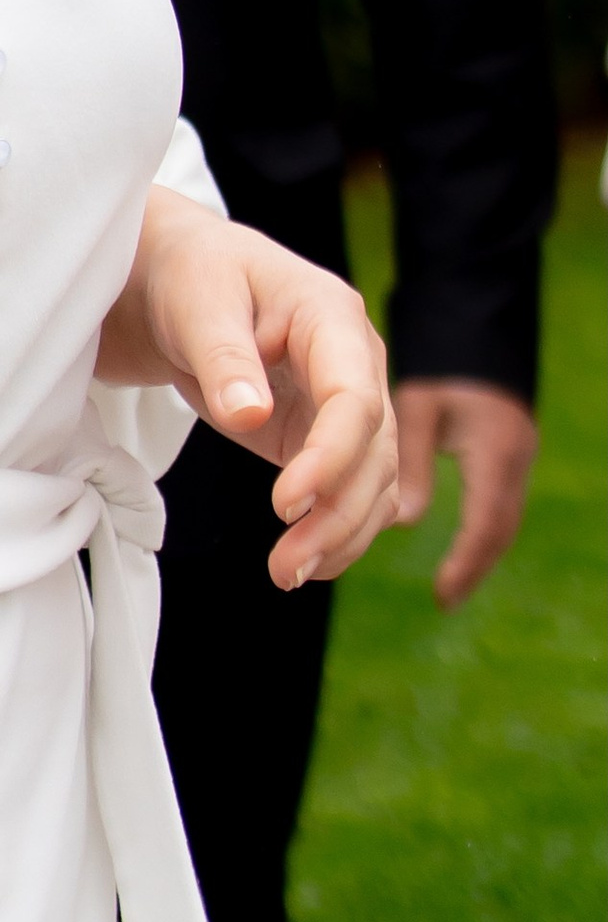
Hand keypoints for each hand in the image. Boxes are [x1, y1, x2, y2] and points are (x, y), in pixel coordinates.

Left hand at [98, 191, 398, 590]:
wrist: (174, 277)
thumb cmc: (189, 273)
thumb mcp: (196, 300)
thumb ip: (223, 355)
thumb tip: (249, 414)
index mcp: (332, 316)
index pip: (355, 397)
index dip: (330, 457)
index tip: (284, 504)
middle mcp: (356, 361)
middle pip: (374, 450)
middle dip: (338, 514)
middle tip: (286, 566)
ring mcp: (345, 401)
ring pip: (373, 480)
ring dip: (340, 534)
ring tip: (288, 575)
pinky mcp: (321, 433)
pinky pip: (350, 489)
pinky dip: (336, 530)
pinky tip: (305, 564)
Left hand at [393, 378, 537, 608]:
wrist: (475, 321)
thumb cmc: (440, 358)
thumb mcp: (422, 403)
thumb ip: (412, 458)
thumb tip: (404, 522)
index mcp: (495, 449)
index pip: (486, 522)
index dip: (466, 563)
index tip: (441, 597)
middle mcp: (514, 457)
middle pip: (501, 529)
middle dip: (474, 567)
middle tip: (446, 600)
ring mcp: (516, 454)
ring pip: (503, 519)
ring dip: (479, 553)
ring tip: (451, 586)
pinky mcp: (508, 449)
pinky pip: (499, 501)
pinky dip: (480, 529)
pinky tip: (460, 544)